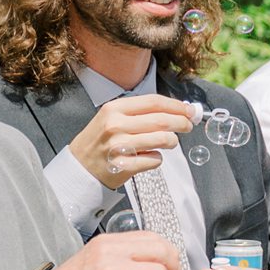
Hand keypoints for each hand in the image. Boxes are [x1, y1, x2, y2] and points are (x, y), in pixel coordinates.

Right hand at [65, 94, 192, 190]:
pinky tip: (148, 156)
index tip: (190, 111)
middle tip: (188, 126)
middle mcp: (115, 124)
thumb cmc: (101, 140)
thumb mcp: (112, 118)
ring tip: (168, 142)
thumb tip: (178, 110)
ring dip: (172, 141)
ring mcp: (119, 145)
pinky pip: (155, 160)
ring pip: (163, 139)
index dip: (177, 106)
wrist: (79, 167)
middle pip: (162, 120)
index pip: (154, 102)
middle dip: (182, 123)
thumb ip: (141, 113)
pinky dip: (157, 158)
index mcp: (114, 109)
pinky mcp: (123, 165)